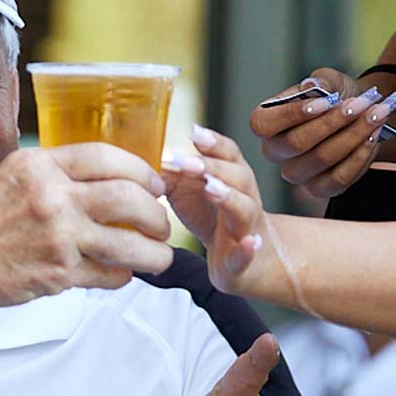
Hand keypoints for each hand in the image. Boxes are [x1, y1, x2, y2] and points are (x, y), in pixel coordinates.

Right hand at [0, 144, 173, 322]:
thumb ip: (42, 175)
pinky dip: (122, 276)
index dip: (140, 169)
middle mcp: (53, 198)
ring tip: (159, 256)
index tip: (152, 182)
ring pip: (130, 244)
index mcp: (37, 166)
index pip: (106, 157)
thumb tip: (81, 178)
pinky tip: (122, 274)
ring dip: (154, 252)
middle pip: (130, 198)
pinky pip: (109, 275)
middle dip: (155, 212)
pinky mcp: (58, 275)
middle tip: (161, 221)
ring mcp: (58, 239)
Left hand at [162, 125, 274, 294]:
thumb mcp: (190, 193)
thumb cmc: (212, 220)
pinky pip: (247, 255)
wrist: (240, 262)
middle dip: (214, 167)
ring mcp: (245, 229)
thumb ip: (172, 175)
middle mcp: (244, 199)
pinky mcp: (240, 262)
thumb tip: (144, 158)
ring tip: (211, 189)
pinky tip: (251, 242)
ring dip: (230, 197)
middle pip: (239, 177)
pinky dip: (248, 250)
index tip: (194, 133)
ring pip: (246, 210)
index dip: (214, 143)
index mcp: (231, 179)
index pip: (229, 154)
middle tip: (186, 163)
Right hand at [250, 69, 395, 199]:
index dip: (292, 114)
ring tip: (376, 115)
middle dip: (333, 122)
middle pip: (297, 143)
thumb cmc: (335, 96)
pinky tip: (374, 137)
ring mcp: (296, 174)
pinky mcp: (320, 188)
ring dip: (353, 135)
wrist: (358, 114)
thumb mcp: (329, 80)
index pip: (263, 124)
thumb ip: (321, 80)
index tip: (325, 101)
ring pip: (322, 159)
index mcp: (266, 123)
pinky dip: (361, 156)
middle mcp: (275, 152)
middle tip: (361, 104)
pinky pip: (340, 177)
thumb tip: (311, 86)